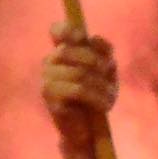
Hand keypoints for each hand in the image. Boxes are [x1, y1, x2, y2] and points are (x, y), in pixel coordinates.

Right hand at [42, 28, 118, 149]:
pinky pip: (77, 90)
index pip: (56, 30)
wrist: (88, 128)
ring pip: (78, 72)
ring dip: (101, 85)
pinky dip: (96, 97)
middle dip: (96, 62)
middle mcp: (49, 63)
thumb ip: (102, 51)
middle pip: (70, 51)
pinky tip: (104, 106)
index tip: (83, 38)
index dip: (68, 30)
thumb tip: (93, 39)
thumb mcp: (106, 69)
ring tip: (111, 96)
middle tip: (110, 74)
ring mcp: (47, 80)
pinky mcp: (50, 99)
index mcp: (62, 51)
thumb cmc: (97, 93)